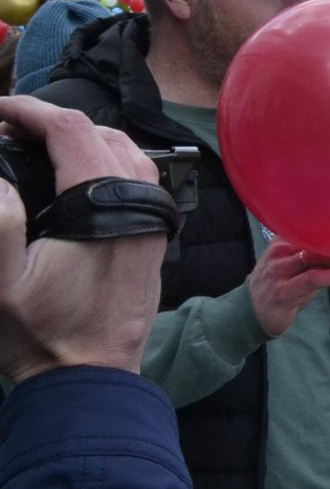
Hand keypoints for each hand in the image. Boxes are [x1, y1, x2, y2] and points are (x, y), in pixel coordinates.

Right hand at [0, 99, 167, 384]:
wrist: (91, 378)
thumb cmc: (41, 336)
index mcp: (102, 208)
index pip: (71, 131)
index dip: (29, 111)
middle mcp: (139, 206)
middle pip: (100, 133)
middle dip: (52, 122)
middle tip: (8, 130)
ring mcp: (154, 220)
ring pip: (127, 150)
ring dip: (82, 138)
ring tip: (35, 145)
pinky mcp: (156, 236)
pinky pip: (141, 177)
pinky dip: (107, 160)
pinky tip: (74, 173)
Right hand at [248, 241, 329, 338]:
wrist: (250, 313)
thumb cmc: (279, 287)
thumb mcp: (296, 268)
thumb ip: (317, 258)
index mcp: (283, 241)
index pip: (314, 230)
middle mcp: (280, 252)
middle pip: (318, 241)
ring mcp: (279, 270)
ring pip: (316, 257)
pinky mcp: (283, 291)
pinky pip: (311, 278)